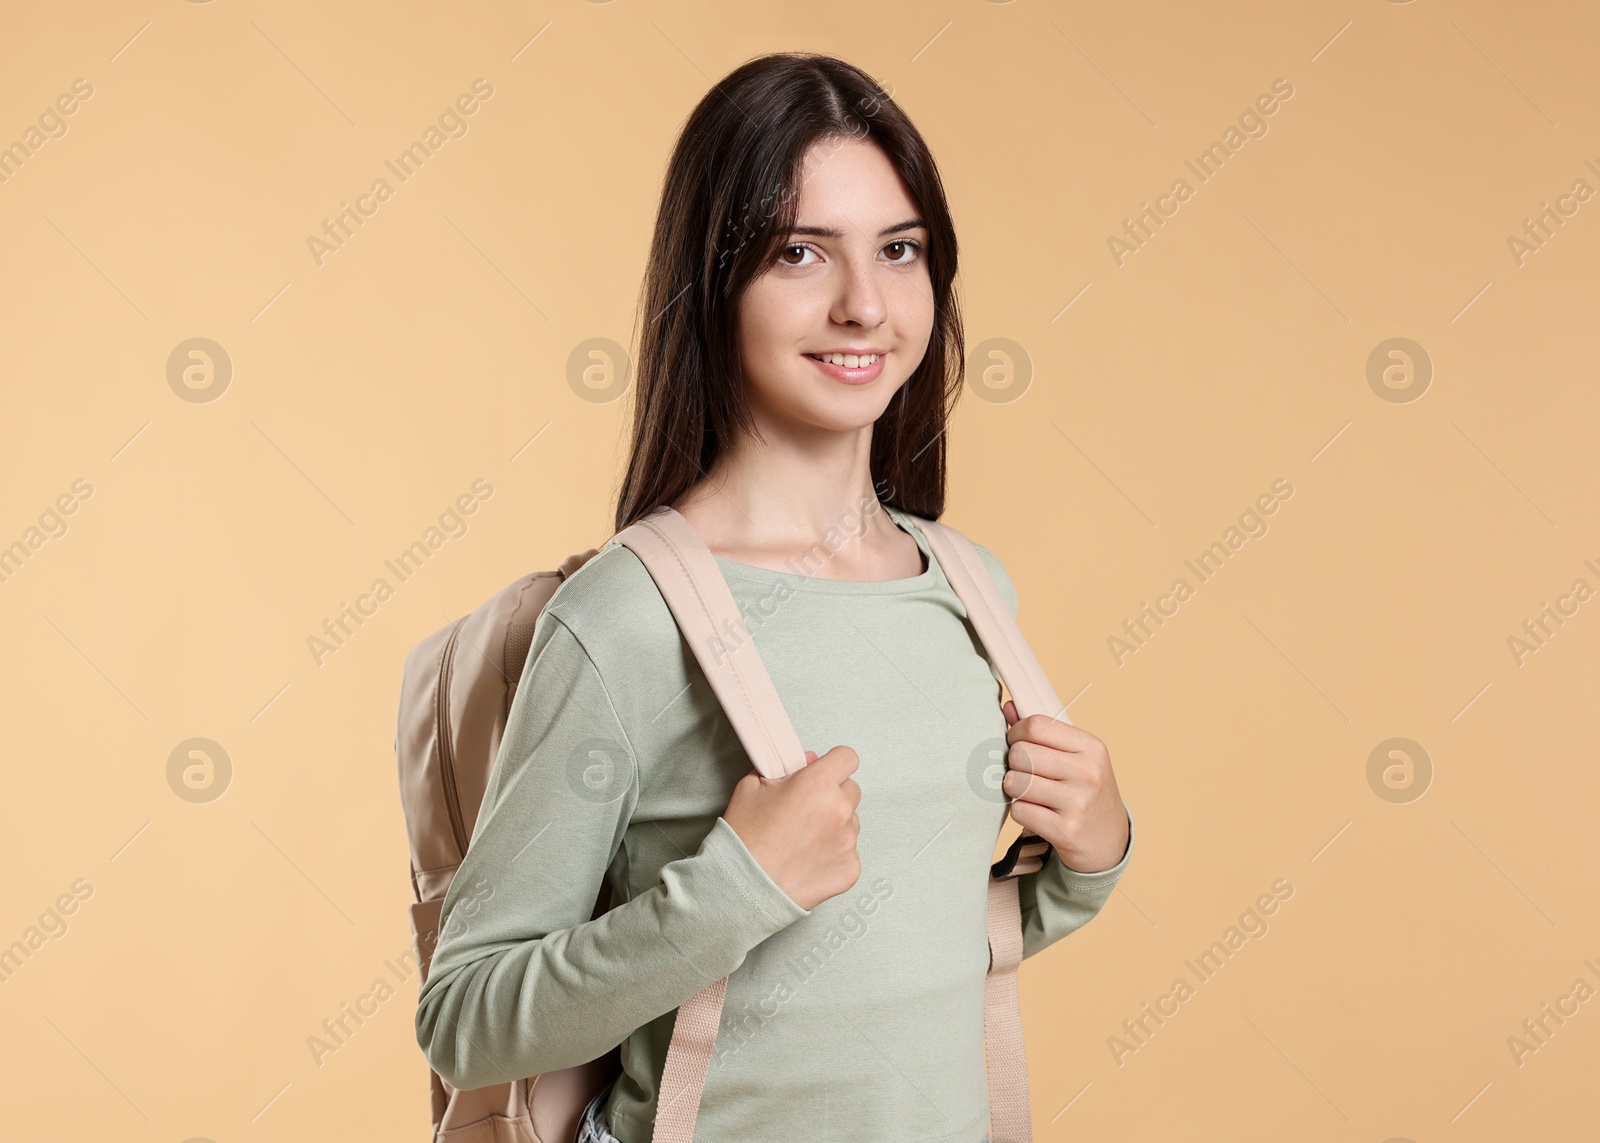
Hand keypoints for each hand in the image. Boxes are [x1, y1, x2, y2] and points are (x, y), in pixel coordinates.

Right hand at [723, 745, 861, 910]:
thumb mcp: (752, 786)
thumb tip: (809, 762)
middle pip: (851, 790)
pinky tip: (808, 860)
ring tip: (803, 840)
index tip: (825, 772)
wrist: (743, 887)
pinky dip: (834, 854)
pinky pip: (850, 852)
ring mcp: (848, 841)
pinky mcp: (851, 868)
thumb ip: (783, 766)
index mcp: (818, 784)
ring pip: (851, 821)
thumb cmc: (744, 838)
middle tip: (807, 810)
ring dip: (835, 825)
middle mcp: (839, 810)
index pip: (847, 758)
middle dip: (833, 794)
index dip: (834, 764)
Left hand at [1000, 700, 1129, 873]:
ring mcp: (1078, 802)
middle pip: (1021, 754)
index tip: (1017, 743)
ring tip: (1028, 792)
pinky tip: (1036, 812)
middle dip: (1013, 763)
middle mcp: (1088, 772)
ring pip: (1016, 782)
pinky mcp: (1066, 830)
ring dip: (1014, 788)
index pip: (1037, 725)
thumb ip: (1042, 732)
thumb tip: (1008, 707)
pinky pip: (1019, 811)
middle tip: (1023, 772)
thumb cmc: (1086, 790)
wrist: (1109, 840)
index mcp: (1091, 747)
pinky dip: (1020, 811)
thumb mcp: (1076, 757)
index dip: (1016, 733)